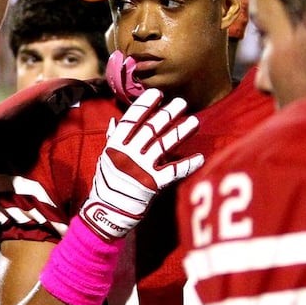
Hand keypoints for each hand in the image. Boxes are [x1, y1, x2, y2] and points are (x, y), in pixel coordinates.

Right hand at [79, 87, 202, 241]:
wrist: (108, 211)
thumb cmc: (107, 184)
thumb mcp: (105, 159)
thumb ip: (112, 139)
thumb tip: (115, 120)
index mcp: (115, 146)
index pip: (131, 120)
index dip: (144, 105)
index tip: (157, 93)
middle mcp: (128, 154)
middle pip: (150, 128)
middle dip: (167, 114)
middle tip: (182, 102)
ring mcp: (141, 168)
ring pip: (164, 145)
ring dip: (181, 132)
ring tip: (195, 122)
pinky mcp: (152, 184)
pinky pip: (173, 171)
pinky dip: (187, 164)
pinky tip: (200, 157)